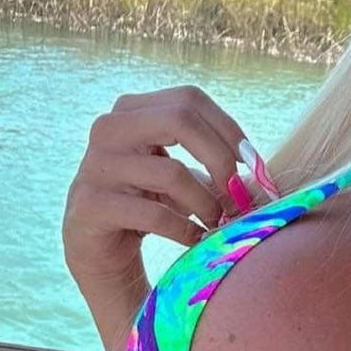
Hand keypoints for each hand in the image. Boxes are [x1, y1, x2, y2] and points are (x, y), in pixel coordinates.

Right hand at [62, 85, 274, 289]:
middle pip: (179, 119)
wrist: (99, 252)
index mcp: (131, 111)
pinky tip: (196, 239)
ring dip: (207, 202)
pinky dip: (185, 229)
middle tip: (239, 193)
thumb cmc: (147, 207)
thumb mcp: (177, 175)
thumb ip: (210, 162)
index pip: (189, 99)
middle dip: (219, 158)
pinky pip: (154, 214)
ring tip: (218, 222)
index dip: (228, 128)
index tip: (252, 163)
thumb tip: (259, 170)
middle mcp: (108, 129)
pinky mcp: (92, 206)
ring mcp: (96, 166)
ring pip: (171, 172)